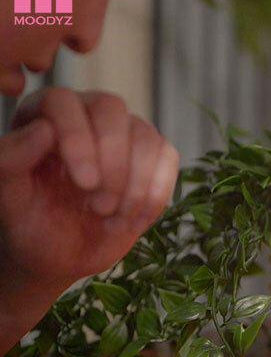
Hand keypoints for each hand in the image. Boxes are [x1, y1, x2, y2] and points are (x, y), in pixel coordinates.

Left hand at [0, 87, 178, 286]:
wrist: (62, 255)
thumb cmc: (30, 224)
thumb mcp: (8, 199)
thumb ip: (10, 161)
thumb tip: (42, 128)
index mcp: (43, 116)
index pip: (63, 102)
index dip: (77, 138)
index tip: (84, 183)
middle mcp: (86, 114)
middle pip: (111, 108)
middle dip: (112, 160)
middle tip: (100, 205)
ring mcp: (124, 133)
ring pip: (145, 135)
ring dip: (134, 184)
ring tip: (110, 217)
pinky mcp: (153, 156)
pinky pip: (168, 158)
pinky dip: (155, 193)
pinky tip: (132, 219)